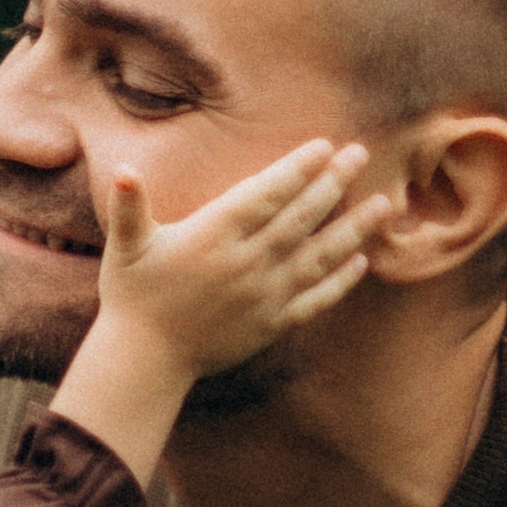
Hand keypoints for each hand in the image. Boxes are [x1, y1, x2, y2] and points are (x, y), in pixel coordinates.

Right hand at [96, 138, 387, 382]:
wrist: (146, 360)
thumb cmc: (133, 296)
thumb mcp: (126, 246)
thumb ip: (128, 207)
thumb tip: (123, 171)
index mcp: (213, 236)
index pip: (265, 194)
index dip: (297, 169)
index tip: (325, 146)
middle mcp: (246, 263)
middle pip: (300, 217)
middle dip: (333, 183)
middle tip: (362, 154)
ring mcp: (263, 295)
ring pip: (318, 256)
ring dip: (354, 229)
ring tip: (384, 205)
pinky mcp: (271, 324)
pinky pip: (315, 299)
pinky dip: (340, 281)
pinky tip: (362, 261)